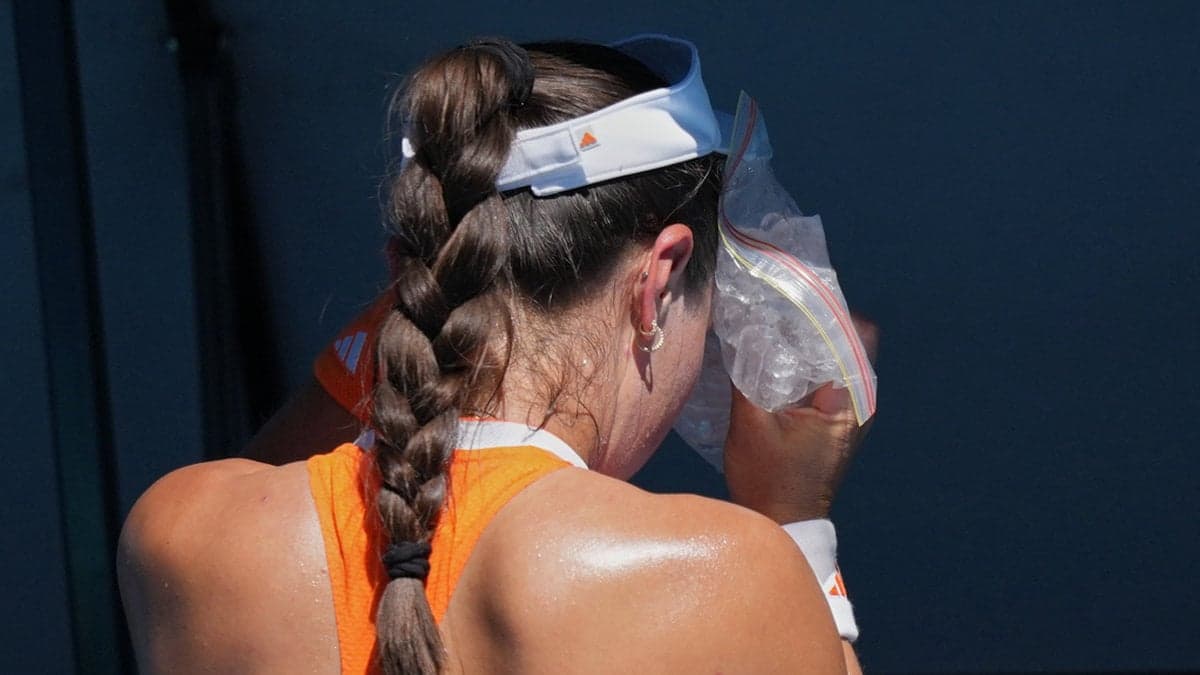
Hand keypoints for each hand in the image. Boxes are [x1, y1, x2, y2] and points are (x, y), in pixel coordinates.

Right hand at [723, 313, 878, 522]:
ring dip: (809, 346)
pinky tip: (777, 363)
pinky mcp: (838, 424)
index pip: (855, 333)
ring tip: (774, 330)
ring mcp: (852, 415)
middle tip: (778, 308)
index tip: (796, 297)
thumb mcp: (750, 422)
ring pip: (837, 360)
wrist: (783, 524)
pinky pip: (829, 380)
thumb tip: (743, 329)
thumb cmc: (768, 479)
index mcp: (848, 399)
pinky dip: (808, 367)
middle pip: (847, 341)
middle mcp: (860, 402)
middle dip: (815, 324)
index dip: (828, 310)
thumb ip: (748, 373)